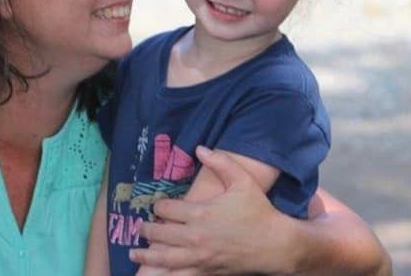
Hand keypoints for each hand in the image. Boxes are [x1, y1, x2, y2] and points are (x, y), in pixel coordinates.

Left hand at [130, 146, 300, 274]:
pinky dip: (167, 273)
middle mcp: (196, 236)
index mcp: (201, 213)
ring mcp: (200, 256)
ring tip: (134, 254)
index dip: (159, 206)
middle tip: (139, 227)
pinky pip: (181, 274)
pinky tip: (157, 274)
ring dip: (147, 256)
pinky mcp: (207, 270)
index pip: (168, 209)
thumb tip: (200, 148)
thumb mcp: (242, 181)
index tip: (157, 205)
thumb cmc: (258, 211)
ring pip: (166, 258)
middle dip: (147, 229)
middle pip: (161, 233)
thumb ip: (220, 162)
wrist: (275, 244)